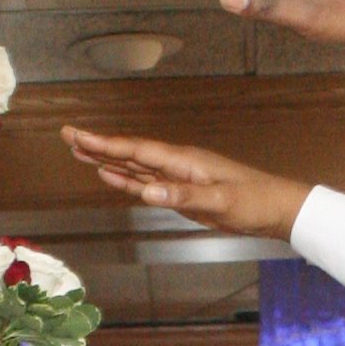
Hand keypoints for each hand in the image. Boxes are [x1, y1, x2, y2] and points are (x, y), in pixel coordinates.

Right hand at [62, 124, 307, 238]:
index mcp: (184, 161)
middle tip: (68, 135)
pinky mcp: (182, 192)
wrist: (277, 210)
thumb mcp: (221, 202)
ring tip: (80, 151)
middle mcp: (177, 164)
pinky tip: (111, 175)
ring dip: (107, 159)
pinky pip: (147, 182)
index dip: (105, 144)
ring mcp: (179, 178)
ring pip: (135, 166)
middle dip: (98, 144)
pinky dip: (126, 179)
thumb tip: (147, 191)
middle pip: (129, 152)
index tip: (78, 136)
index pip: (136, 150)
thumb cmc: (254, 203)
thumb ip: (183, 197)